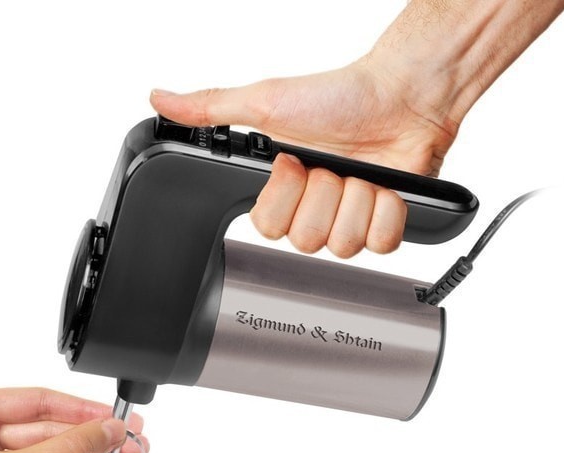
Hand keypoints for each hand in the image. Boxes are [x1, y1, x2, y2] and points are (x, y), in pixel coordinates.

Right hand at [150, 57, 458, 257]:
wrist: (402, 95)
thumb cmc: (339, 97)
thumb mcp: (267, 102)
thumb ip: (212, 108)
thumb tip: (161, 100)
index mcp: (284, 189)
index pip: (267, 228)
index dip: (284, 199)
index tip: (296, 164)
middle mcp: (314, 207)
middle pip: (306, 240)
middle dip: (322, 196)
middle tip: (333, 167)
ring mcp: (348, 217)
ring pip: (342, 246)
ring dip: (354, 200)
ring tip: (360, 173)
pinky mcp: (384, 224)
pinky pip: (380, 244)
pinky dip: (385, 213)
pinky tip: (384, 187)